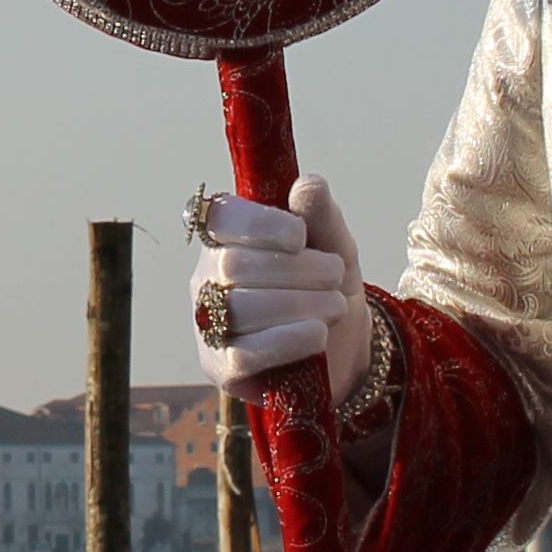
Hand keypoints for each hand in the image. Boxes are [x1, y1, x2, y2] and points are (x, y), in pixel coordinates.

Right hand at [189, 177, 370, 402]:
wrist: (344, 351)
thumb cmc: (327, 289)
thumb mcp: (335, 247)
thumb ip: (321, 216)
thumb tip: (307, 184)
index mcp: (227, 240)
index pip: (221, 218)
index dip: (260, 223)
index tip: (301, 236)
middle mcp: (208, 279)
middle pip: (234, 266)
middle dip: (295, 270)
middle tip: (335, 275)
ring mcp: (209, 325)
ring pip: (240, 308)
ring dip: (299, 304)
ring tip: (335, 306)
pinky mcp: (220, 367)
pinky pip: (242, 353)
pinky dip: (287, 340)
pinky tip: (317, 334)